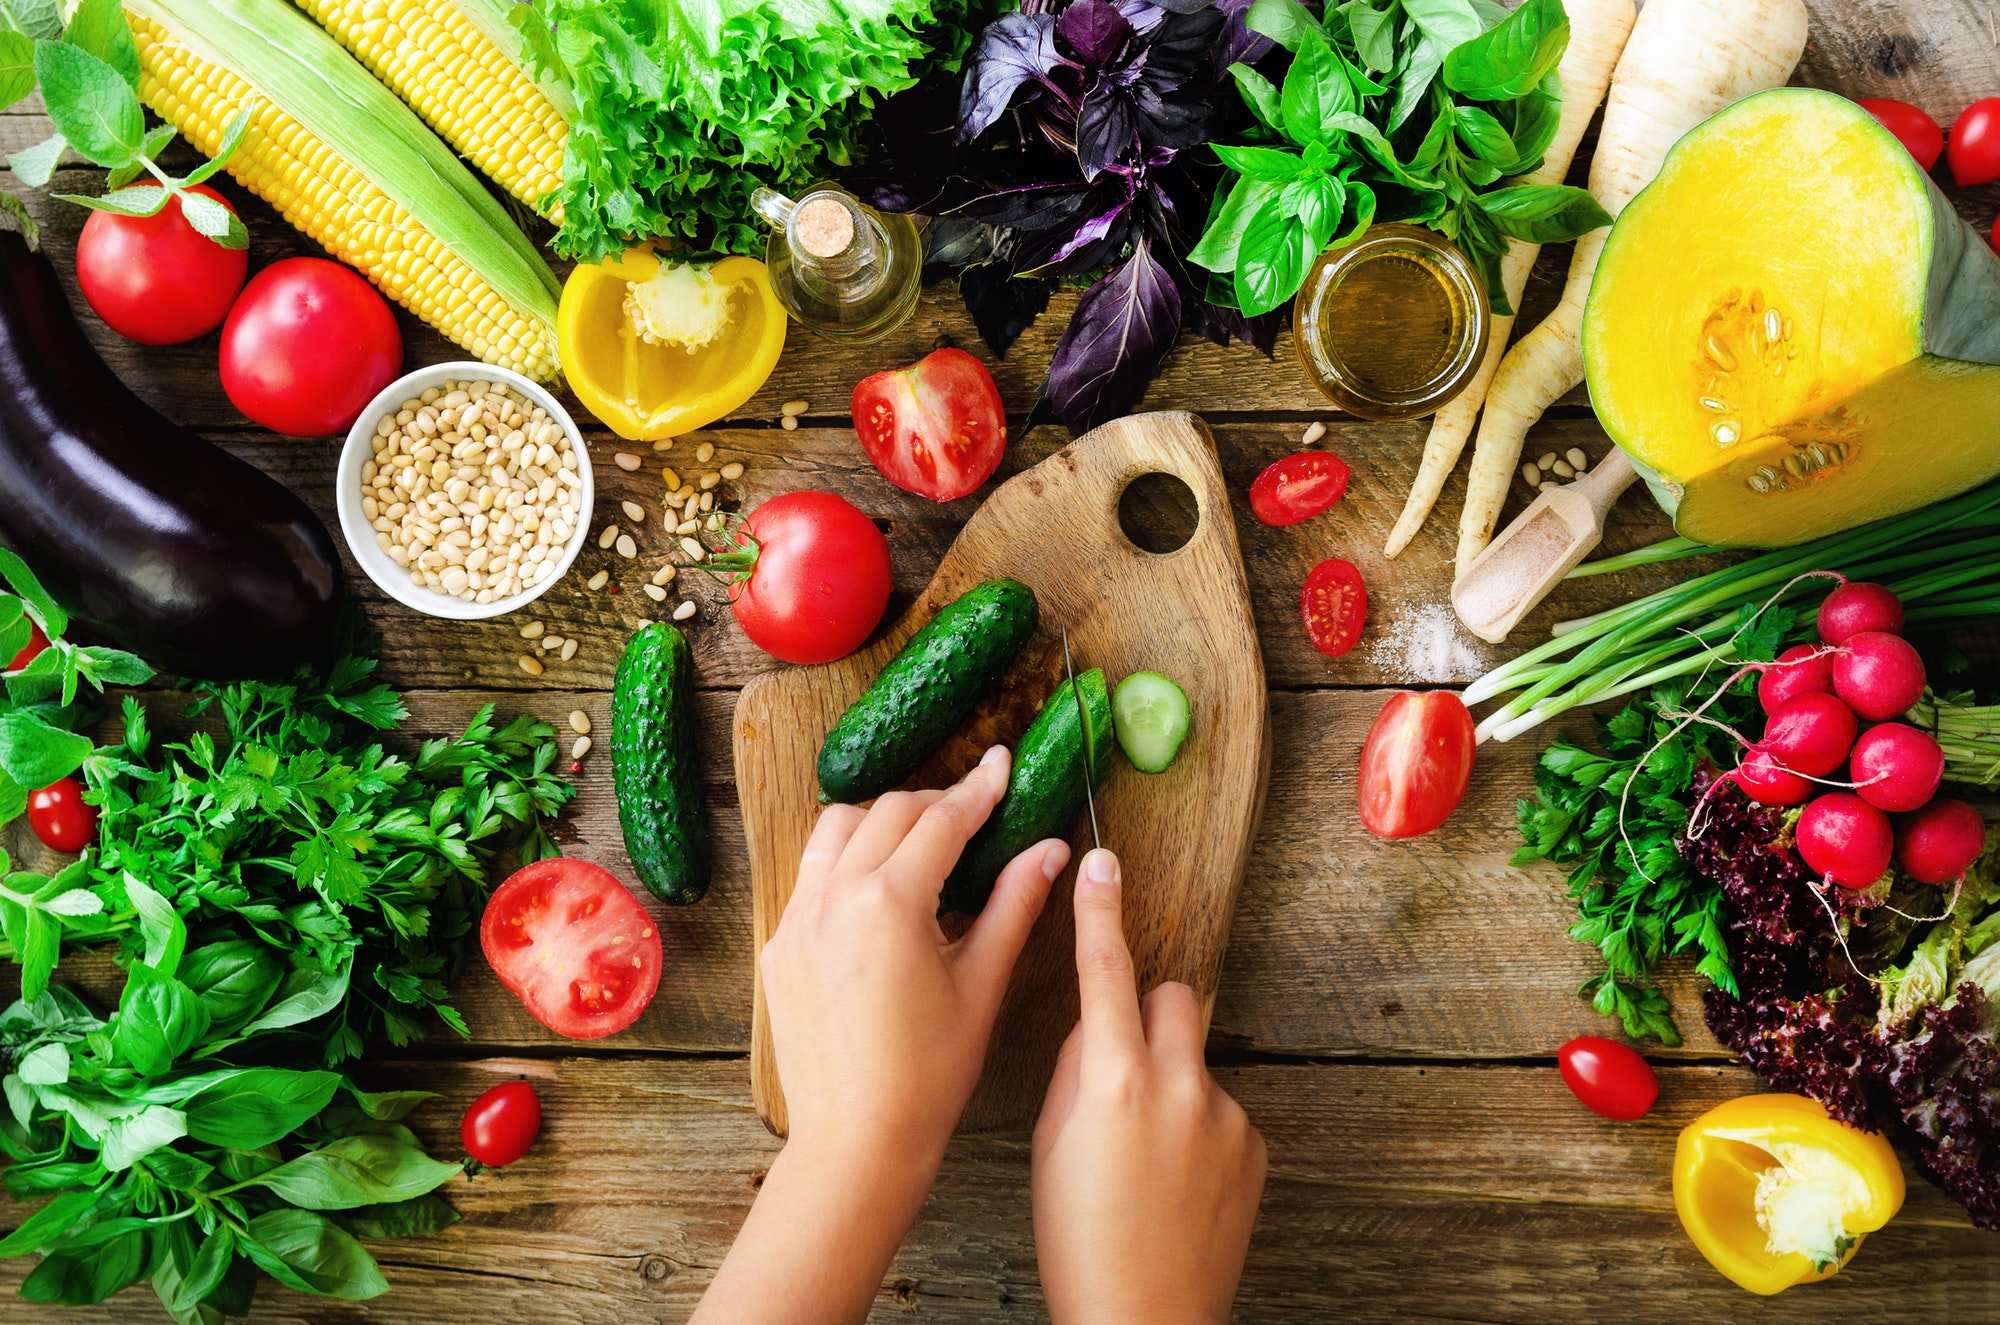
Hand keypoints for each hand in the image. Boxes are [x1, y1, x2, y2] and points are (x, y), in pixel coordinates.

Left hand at [763, 744, 1070, 1158]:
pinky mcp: (779, 946)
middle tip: (972, 809)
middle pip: (887, 812)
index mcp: (889, 903)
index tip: (1002, 764)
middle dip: (934, 803)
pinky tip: (877, 889)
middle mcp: (833, 898)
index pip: (941, 821)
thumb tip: (1049, 851)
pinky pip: (810, 876)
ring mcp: (797, 920)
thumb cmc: (928, 1075)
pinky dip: (845, 862)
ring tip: (920, 841)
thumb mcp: (982, 983)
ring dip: (880, 821)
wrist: (857, 1142)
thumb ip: (1014, 905)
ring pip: (835, 832)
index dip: (979, 788)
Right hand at [1032, 848, 1266, 1324]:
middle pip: (1172, 998)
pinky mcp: (1253, 1144)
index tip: (1102, 862)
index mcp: (1113, 1079)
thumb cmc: (1078, 1241)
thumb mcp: (1052, 1146)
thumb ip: (1076, 1073)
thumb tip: (1096, 1033)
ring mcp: (1224, 1114)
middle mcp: (1177, 1084)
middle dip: (1149, 1017)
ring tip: (1148, 1158)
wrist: (1144, 1318)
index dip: (1100, 912)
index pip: (1106, 971)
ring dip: (1171, 1086)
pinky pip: (1220, 1109)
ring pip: (1194, 1061)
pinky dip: (1198, 1132)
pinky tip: (1178, 1186)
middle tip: (1123, 1072)